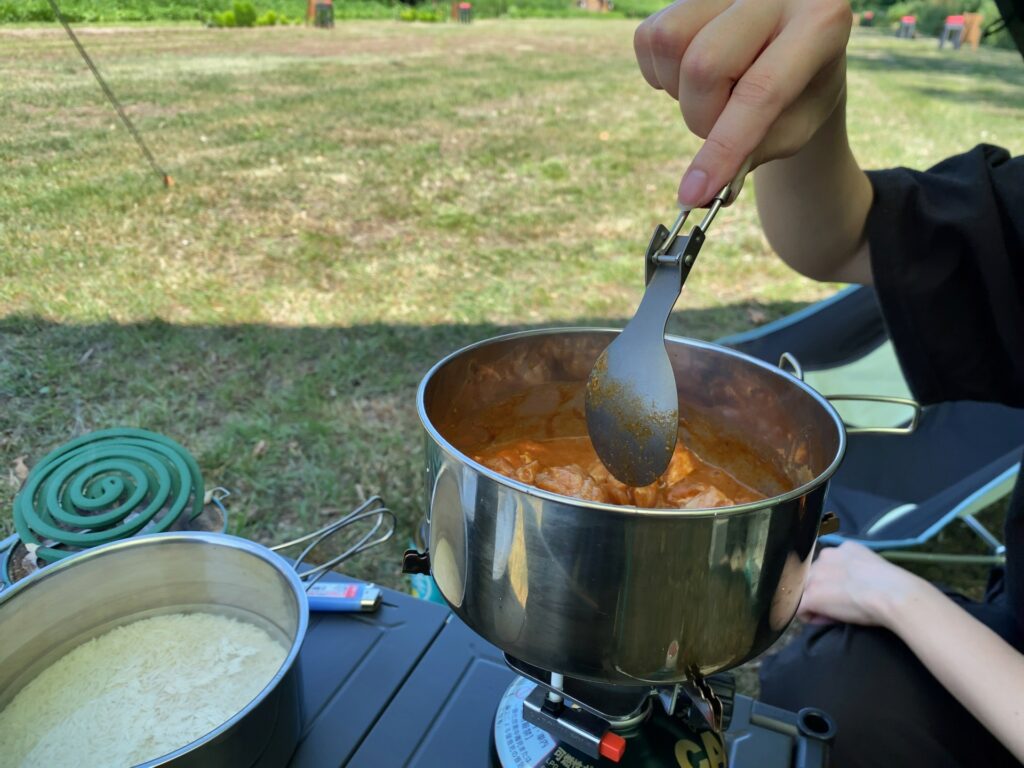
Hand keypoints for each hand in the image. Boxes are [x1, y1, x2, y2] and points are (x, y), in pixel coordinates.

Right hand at [633, 0, 851, 205]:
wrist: (800, 54)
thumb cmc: (801, 96)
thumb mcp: (791, 131)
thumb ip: (749, 155)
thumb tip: (699, 192)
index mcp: (822, 22)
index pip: (760, 91)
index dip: (722, 149)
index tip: (692, 195)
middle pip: (703, 63)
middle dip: (701, 117)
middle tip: (720, 127)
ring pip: (669, 42)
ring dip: (679, 92)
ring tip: (712, 94)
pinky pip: (650, 36)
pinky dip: (660, 72)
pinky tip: (691, 75)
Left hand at [797, 542, 924, 627]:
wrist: (892, 593)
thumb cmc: (891, 585)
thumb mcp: (871, 566)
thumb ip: (856, 568)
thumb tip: (851, 583)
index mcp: (841, 549)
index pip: (827, 567)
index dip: (833, 584)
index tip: (846, 595)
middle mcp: (824, 557)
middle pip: (813, 578)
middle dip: (822, 593)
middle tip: (841, 607)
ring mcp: (815, 575)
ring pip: (804, 592)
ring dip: (817, 604)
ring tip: (836, 614)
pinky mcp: (811, 594)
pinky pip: (799, 608)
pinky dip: (810, 617)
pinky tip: (827, 620)